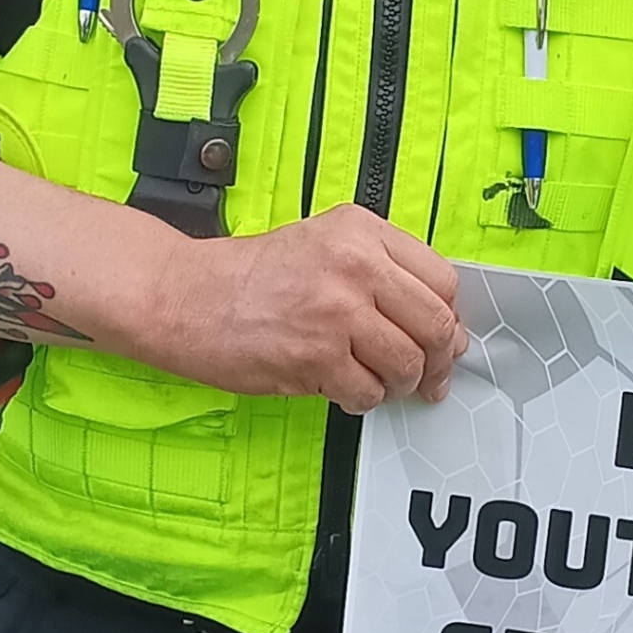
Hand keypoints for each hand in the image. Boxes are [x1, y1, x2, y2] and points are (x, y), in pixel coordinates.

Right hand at [148, 204, 467, 408]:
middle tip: (431, 377)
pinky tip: (345, 389)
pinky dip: (363, 399)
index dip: (448, 317)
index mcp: (362, 232)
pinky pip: (368, 392)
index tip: (443, 337)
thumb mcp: (323, 242)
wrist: (184, 295)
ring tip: (380, 383)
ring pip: (407, 363)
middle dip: (439, 360)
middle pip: (435, 324)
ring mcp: (337, 312)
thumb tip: (438, 321)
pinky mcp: (315, 356)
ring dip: (400, 384)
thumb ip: (380, 270)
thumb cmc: (249, 275)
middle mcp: (356, 266)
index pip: (442, 279)